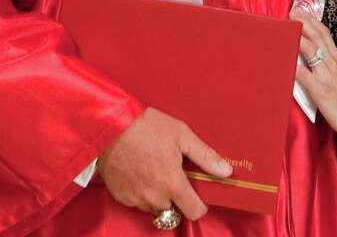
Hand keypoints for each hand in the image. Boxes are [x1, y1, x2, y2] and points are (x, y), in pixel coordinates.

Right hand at [96, 107, 230, 220]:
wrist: (110, 125)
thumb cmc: (146, 126)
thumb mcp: (181, 134)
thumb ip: (205, 156)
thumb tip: (225, 171)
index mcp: (172, 183)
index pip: (195, 211)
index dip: (200, 205)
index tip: (197, 195)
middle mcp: (154, 196)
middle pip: (173, 210)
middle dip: (176, 196)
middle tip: (172, 174)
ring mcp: (135, 198)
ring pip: (154, 206)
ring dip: (157, 195)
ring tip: (154, 170)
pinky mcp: (120, 196)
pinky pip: (137, 201)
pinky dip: (140, 192)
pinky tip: (139, 172)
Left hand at [291, 11, 336, 136]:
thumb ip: (328, 65)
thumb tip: (315, 58)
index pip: (324, 34)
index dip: (313, 21)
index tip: (302, 11)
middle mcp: (332, 63)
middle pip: (317, 37)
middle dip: (304, 22)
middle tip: (292, 10)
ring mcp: (326, 75)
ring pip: (311, 50)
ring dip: (298, 37)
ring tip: (287, 27)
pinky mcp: (321, 89)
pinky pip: (305, 76)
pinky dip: (294, 67)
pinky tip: (285, 60)